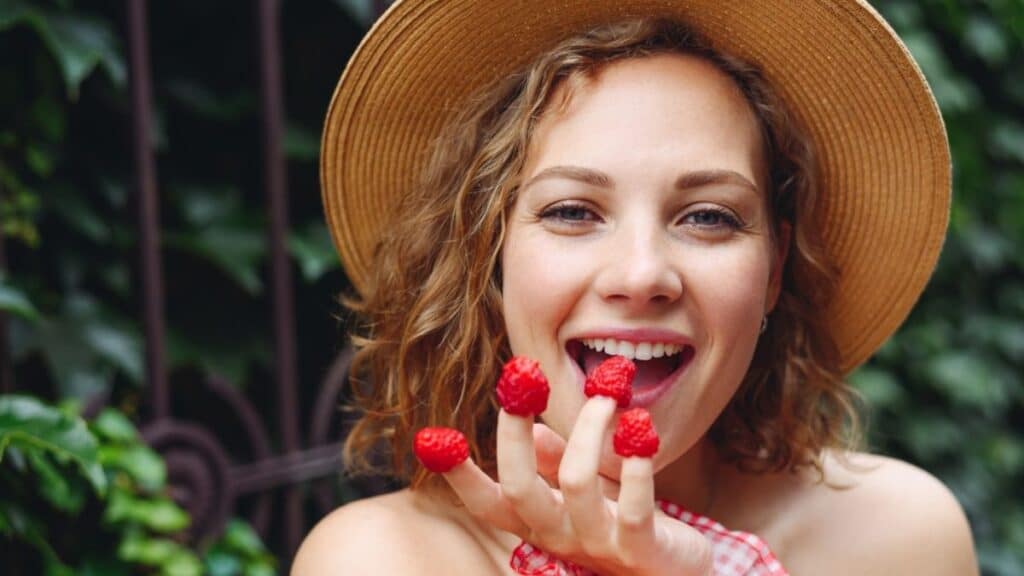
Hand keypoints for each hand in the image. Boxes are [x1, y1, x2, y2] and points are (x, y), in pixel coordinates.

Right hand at [440, 397, 712, 575]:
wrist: (676, 572)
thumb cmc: (624, 523)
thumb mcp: (583, 490)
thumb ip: (555, 462)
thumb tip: (530, 429)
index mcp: (538, 522)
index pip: (487, 503)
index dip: (459, 475)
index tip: (433, 438)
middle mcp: (559, 536)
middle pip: (519, 489)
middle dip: (514, 430)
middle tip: (523, 378)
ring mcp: (599, 545)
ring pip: (576, 482)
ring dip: (588, 428)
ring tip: (608, 393)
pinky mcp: (641, 549)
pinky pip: (634, 506)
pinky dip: (635, 464)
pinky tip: (641, 429)